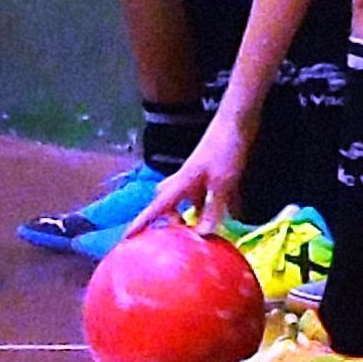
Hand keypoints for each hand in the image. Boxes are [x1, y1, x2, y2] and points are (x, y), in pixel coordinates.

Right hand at [125, 115, 250, 236]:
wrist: (236, 122)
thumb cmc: (225, 150)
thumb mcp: (222, 184)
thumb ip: (213, 210)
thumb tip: (202, 236)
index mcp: (181, 182)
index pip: (156, 207)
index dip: (141, 222)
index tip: (126, 237)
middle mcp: (183, 180)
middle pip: (165, 202)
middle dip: (163, 219)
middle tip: (171, 239)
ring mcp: (195, 176)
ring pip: (182, 199)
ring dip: (184, 215)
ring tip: (193, 234)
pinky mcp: (208, 173)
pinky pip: (200, 196)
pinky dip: (204, 208)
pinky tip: (219, 218)